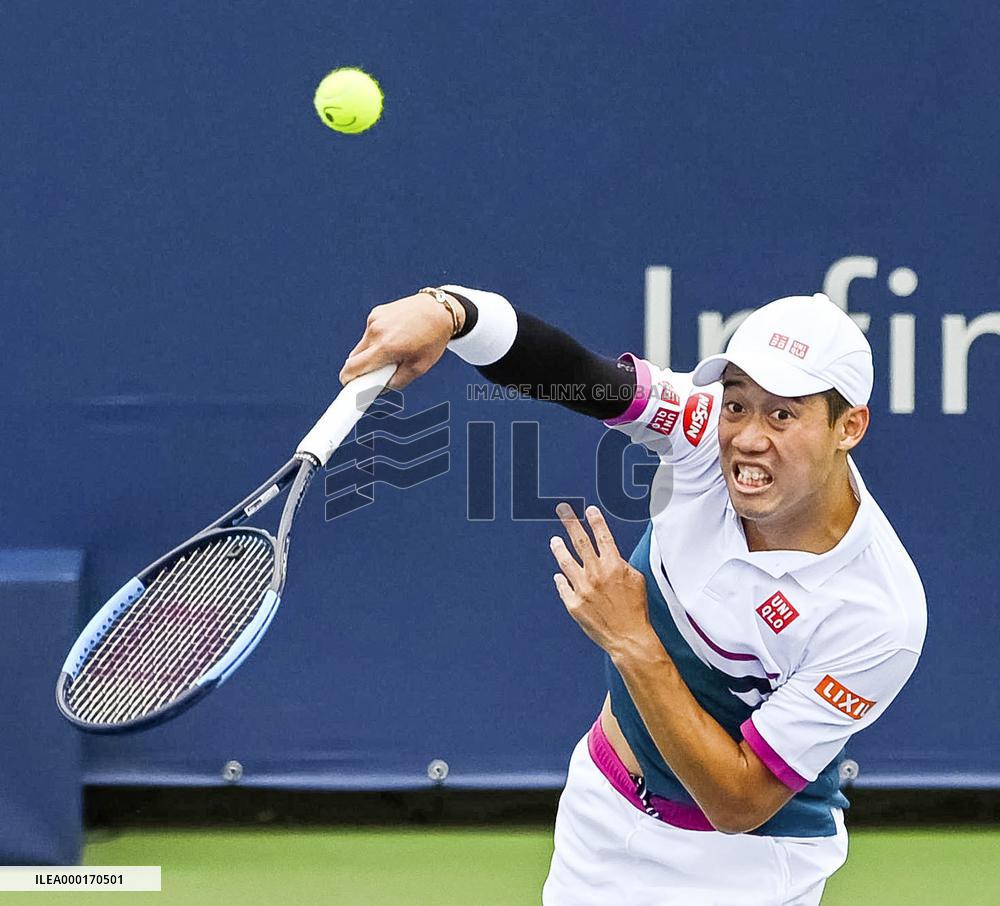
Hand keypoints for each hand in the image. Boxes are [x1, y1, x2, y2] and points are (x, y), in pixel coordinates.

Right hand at [339, 292, 461, 388]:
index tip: (348, 386)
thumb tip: (380, 389)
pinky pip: (369, 333)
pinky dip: (377, 339)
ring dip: (370, 353)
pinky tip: (395, 336)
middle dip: (361, 369)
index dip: (348, 380)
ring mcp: (374, 320)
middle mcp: (376, 332)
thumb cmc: (432, 338)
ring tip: (394, 351)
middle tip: (376, 373)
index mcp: (386, 347)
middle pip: (354, 358)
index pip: (353, 367)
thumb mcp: (419, 367)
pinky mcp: (376, 312)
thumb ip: (397, 382)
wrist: (440, 309)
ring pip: (362, 345)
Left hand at [549, 503, 656, 660]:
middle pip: (580, 542)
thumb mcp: (637, 580)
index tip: (589, 510)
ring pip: (565, 562)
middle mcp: (596, 574)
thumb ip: (622, 564)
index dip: (596, 521)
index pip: (603, 536)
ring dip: (559, 548)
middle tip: (562, 509)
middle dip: (571, 522)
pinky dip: (561, 579)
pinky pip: (563, 586)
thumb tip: (611, 555)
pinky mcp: (573, 604)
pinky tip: (559, 575)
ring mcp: (582, 588)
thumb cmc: (636, 609)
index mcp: (614, 566)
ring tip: (554, 540)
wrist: (628, 638)